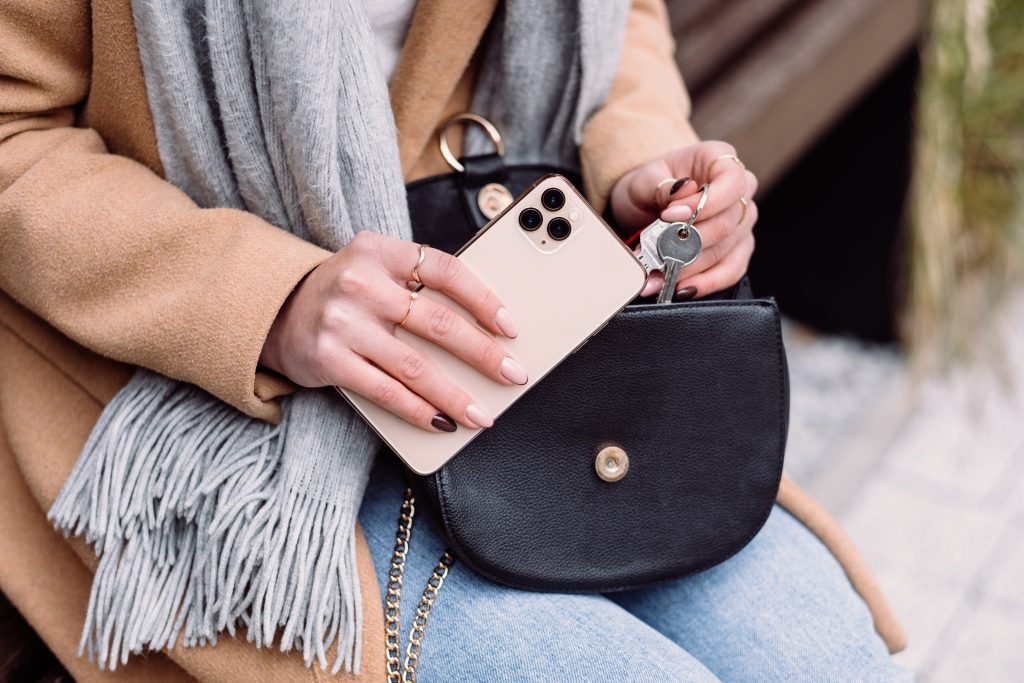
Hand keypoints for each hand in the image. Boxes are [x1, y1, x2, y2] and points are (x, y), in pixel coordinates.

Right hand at [260, 232, 525, 431]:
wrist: (276, 310)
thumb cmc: (345, 293)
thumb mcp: (376, 270)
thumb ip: (418, 285)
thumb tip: (485, 329)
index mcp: (380, 251)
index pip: (445, 270)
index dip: (483, 299)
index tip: (510, 326)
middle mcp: (361, 283)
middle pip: (437, 323)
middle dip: (483, 355)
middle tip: (513, 375)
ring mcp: (343, 323)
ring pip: (415, 366)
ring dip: (455, 395)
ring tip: (481, 414)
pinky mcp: (330, 360)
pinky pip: (386, 391)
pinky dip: (419, 411)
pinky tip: (441, 422)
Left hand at [609, 140, 758, 298]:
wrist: (646, 202)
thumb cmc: (650, 185)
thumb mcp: (644, 179)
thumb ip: (661, 185)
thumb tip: (682, 193)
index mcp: (721, 161)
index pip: (731, 183)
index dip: (705, 204)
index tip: (670, 216)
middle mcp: (740, 191)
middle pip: (727, 223)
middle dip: (688, 243)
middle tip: (656, 254)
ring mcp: (741, 222)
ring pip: (725, 251)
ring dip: (688, 268)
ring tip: (657, 276)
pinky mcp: (737, 249)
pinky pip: (731, 271)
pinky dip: (706, 283)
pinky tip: (682, 289)